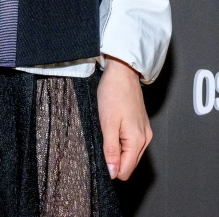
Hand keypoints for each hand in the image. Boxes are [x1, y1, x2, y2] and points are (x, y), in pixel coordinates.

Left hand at [97, 56, 151, 179]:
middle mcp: (145, 139)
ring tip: (106, 133)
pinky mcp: (142, 126)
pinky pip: (132, 143)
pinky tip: (113, 130)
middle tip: (101, 142)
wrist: (123, 72)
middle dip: (115, 160)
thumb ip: (110, 149)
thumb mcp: (107, 123)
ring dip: (118, 150)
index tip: (99, 157)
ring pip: (131, 154)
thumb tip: (112, 172)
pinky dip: (121, 142)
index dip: (111, 169)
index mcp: (137, 141)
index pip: (125, 170)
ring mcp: (145, 132)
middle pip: (129, 164)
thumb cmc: (113, 93)